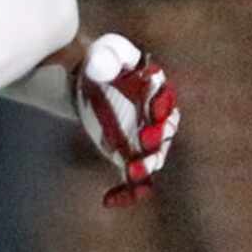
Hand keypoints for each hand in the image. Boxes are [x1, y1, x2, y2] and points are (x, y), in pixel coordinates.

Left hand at [74, 32, 180, 208]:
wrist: (85, 84)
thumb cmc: (101, 62)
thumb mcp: (105, 51)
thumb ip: (109, 56)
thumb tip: (103, 70)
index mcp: (156, 92)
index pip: (166, 101)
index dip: (162, 105)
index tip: (152, 108)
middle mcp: (154, 120)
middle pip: (164, 134)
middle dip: (158, 139)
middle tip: (146, 139)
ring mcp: (142, 142)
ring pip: (152, 160)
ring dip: (145, 167)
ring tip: (134, 171)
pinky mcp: (128, 157)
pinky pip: (134, 182)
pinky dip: (127, 193)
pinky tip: (109, 199)